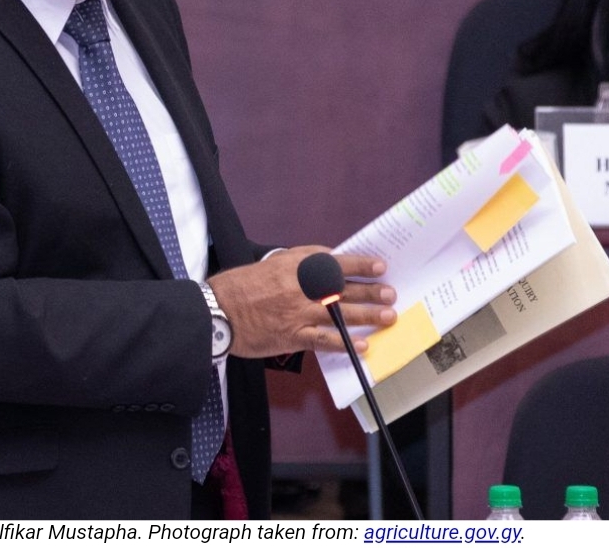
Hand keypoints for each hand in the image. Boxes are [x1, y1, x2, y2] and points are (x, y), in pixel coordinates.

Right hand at [207, 245, 395, 357]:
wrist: (219, 310)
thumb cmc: (242, 286)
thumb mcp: (272, 264)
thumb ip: (300, 261)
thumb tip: (329, 261)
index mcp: (294, 266)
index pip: (335, 262)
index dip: (360, 264)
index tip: (379, 266)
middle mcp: (300, 287)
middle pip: (343, 288)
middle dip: (370, 291)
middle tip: (390, 293)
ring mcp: (297, 313)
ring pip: (340, 313)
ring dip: (366, 316)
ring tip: (387, 317)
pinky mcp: (292, 336)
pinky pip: (324, 340)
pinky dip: (344, 343)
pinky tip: (361, 346)